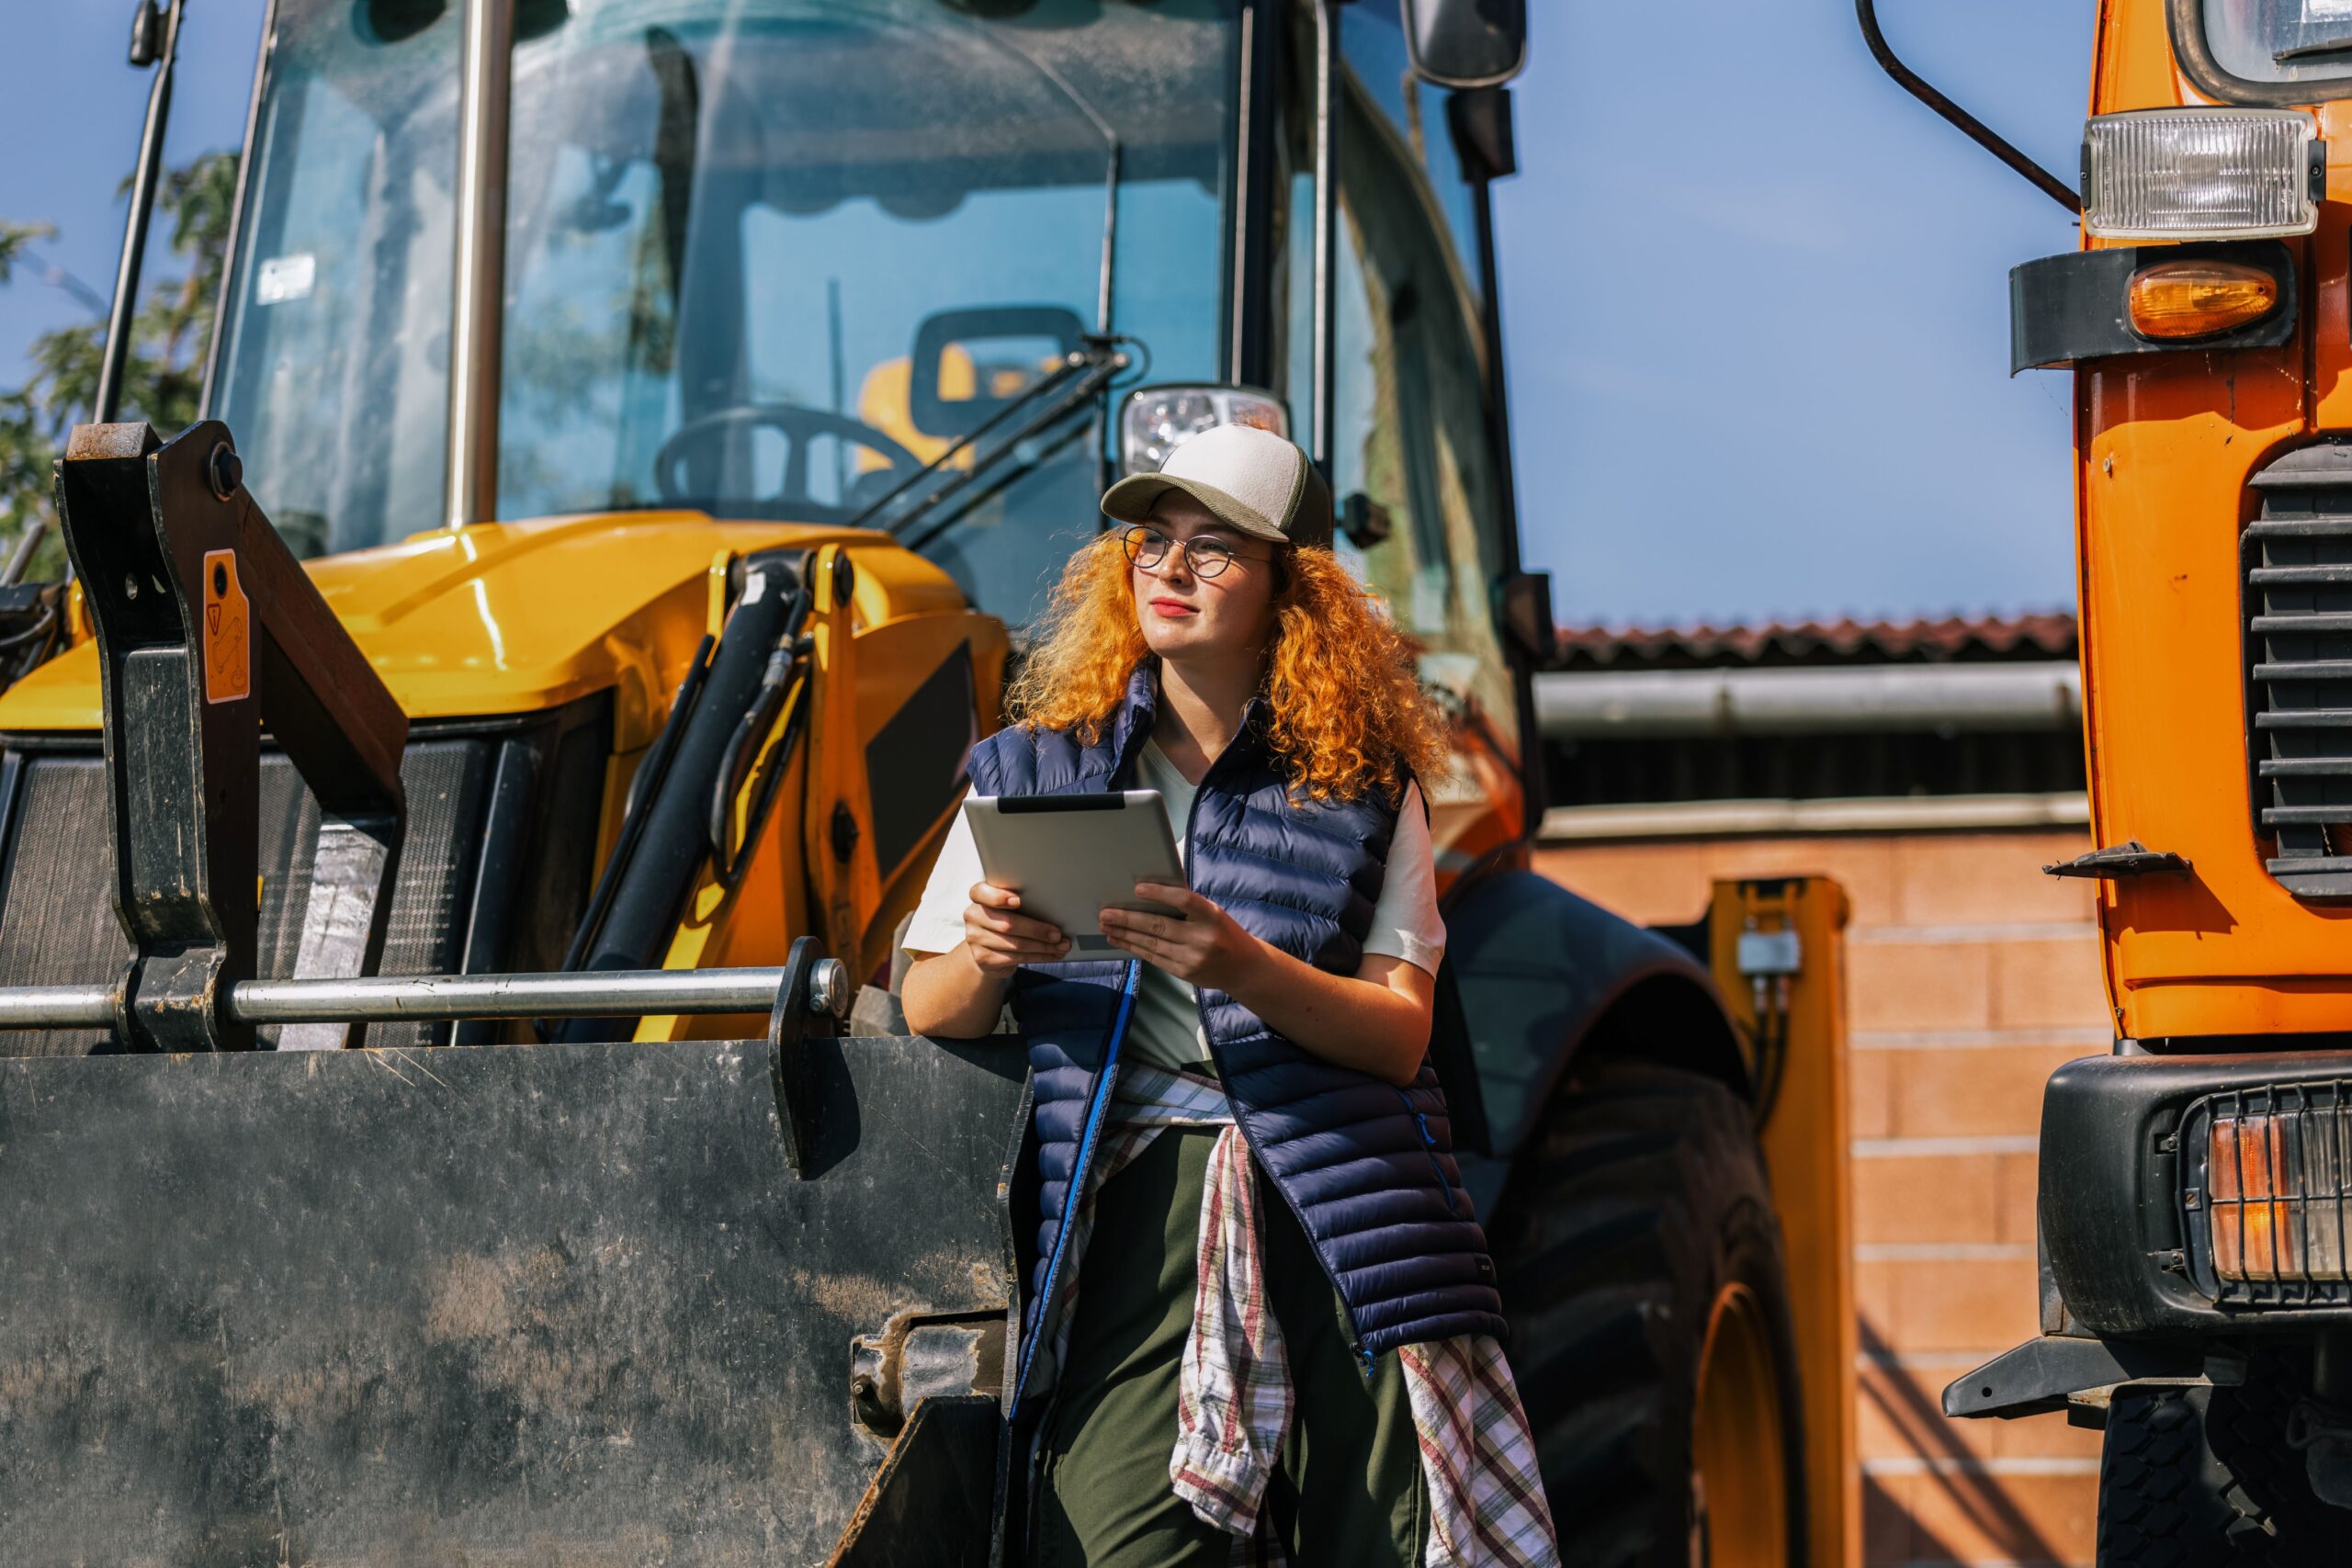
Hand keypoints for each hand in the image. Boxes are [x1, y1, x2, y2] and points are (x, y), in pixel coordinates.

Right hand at [962, 882, 1069, 976]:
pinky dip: (1038, 957)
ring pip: (1015, 944)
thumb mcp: (1011, 907)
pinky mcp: (983, 958)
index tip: (1018, 900)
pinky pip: (1015, 958)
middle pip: (1007, 924)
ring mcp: (975, 939)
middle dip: (1037, 930)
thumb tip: (1055, 910)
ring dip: (1043, 947)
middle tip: (1057, 934)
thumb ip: (1023, 902)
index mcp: (979, 897)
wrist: (989, 947)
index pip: (981, 892)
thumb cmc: (1007, 919)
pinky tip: (1052, 954)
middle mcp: (973, 915)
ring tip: (1061, 946)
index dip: (999, 897)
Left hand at [1098, 883, 1264, 992]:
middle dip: (1128, 919)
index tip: (1138, 888)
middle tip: (1106, 913)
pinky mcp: (1183, 972)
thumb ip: (1189, 907)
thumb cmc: (1224, 932)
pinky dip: (1133, 947)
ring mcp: (1192, 958)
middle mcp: (1202, 938)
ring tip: (1106, 925)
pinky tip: (1119, 940)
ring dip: (1125, 934)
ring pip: (1151, 943)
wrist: (1243, 967)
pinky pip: (1153, 957)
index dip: (1160, 894)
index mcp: (1212, 916)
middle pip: (1159, 926)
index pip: (1184, 900)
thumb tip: (1151, 894)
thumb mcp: (1214, 914)